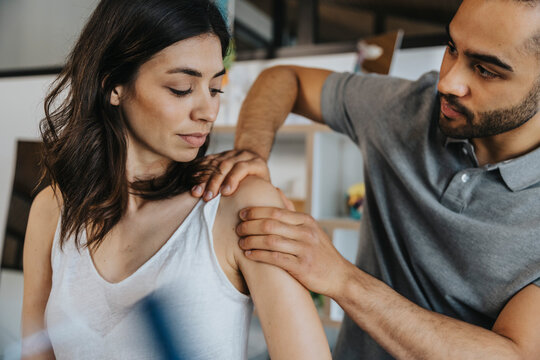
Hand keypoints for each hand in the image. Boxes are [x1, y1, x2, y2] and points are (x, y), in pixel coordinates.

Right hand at [191, 149, 269, 200]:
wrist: (255, 162)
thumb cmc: (261, 182)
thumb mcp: (266, 187)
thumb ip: (263, 195)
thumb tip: (257, 213)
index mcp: (256, 162)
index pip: (242, 167)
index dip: (233, 179)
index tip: (225, 193)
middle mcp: (242, 155)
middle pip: (226, 165)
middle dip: (215, 182)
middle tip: (208, 197)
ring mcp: (230, 154)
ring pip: (215, 163)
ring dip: (204, 178)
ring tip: (197, 192)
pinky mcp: (220, 155)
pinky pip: (207, 161)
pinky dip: (199, 171)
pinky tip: (192, 181)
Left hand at [236, 207, 353, 297]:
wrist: (339, 276)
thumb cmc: (320, 251)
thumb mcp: (311, 228)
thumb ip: (292, 212)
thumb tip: (276, 191)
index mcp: (306, 221)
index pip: (275, 211)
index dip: (255, 211)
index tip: (241, 214)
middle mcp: (306, 233)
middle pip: (270, 224)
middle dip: (249, 226)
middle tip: (237, 229)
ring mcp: (304, 250)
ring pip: (270, 241)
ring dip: (251, 241)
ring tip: (241, 243)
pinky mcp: (301, 267)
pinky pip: (274, 258)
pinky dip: (259, 255)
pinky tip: (249, 255)